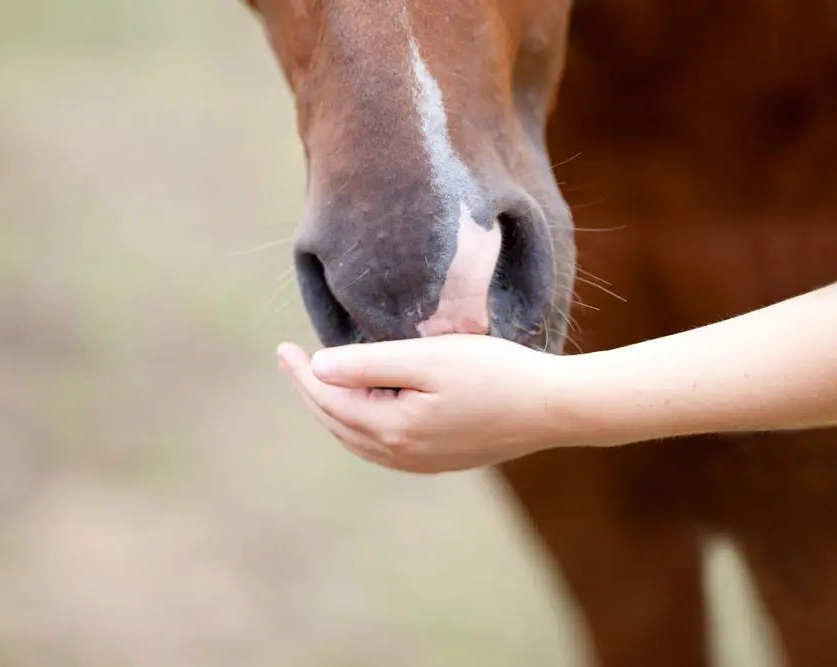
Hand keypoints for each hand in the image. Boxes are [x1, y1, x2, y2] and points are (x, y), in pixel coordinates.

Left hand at [276, 335, 574, 472]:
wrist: (551, 408)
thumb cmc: (494, 373)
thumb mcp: (429, 358)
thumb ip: (370, 364)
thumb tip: (319, 368)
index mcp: (393, 428)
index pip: (329, 399)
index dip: (301, 374)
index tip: (284, 347)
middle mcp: (401, 454)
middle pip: (337, 423)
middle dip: (311, 391)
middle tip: (292, 361)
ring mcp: (421, 462)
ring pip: (357, 439)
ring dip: (333, 411)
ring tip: (318, 383)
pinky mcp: (440, 460)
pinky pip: (381, 447)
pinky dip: (359, 426)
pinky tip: (363, 410)